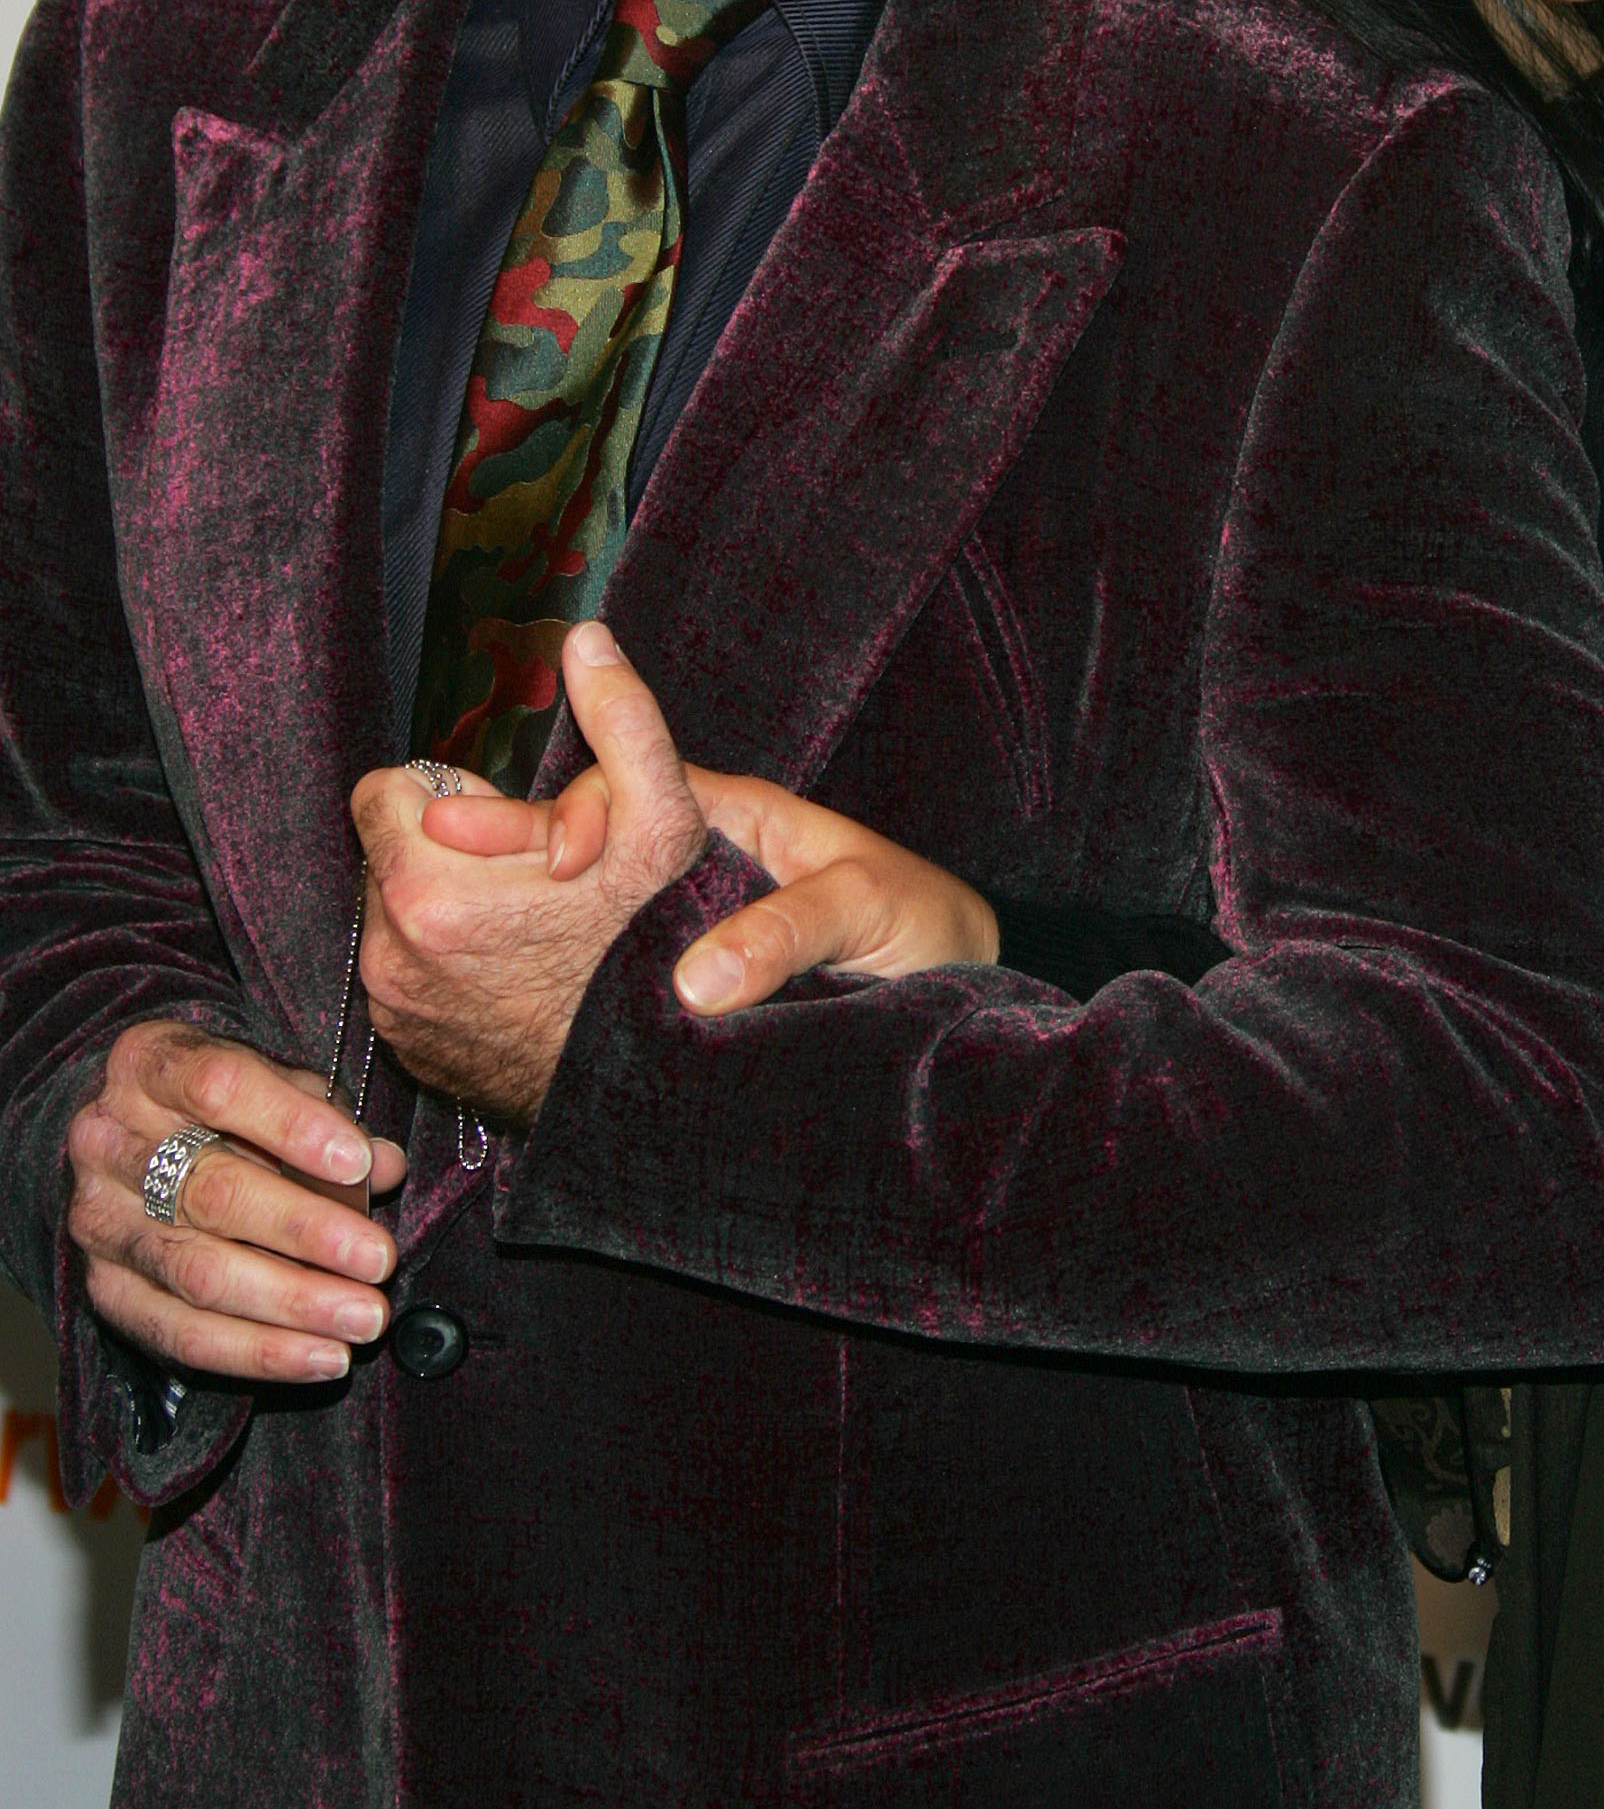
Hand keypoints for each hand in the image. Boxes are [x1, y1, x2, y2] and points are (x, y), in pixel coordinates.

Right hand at [66, 1022, 406, 1385]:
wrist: (137, 1136)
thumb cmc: (229, 1102)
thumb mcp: (275, 1082)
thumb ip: (329, 1115)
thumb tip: (384, 1166)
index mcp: (151, 1064)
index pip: (220, 1086)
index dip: (293, 1125)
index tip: (359, 1161)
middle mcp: (109, 1140)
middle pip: (213, 1193)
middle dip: (306, 1232)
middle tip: (379, 1260)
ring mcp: (100, 1221)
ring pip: (199, 1272)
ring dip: (292, 1303)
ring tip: (363, 1319)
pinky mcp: (105, 1289)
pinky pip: (180, 1334)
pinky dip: (257, 1352)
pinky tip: (320, 1357)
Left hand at [353, 624, 706, 1124]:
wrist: (659, 1077)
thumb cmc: (658, 946)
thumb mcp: (662, 823)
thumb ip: (623, 719)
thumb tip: (588, 637)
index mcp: (426, 891)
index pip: (380, 793)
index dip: (448, 792)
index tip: (502, 821)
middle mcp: (389, 957)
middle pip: (390, 853)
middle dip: (447, 849)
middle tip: (525, 873)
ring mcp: (394, 1012)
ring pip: (395, 914)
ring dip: (444, 907)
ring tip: (525, 927)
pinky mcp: (408, 1049)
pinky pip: (406, 974)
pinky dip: (447, 965)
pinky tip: (514, 974)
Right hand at [421, 636, 998, 1017]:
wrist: (963, 995)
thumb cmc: (926, 927)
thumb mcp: (870, 908)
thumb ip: (793, 926)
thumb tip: (697, 979)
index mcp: (729, 823)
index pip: (632, 795)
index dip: (584, 815)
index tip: (562, 859)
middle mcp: (688, 871)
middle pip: (578, 849)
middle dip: (509, 858)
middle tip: (434, 864)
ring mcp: (670, 929)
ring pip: (570, 915)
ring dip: (512, 922)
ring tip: (439, 949)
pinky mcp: (667, 996)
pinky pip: (590, 977)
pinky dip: (541, 985)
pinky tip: (495, 1013)